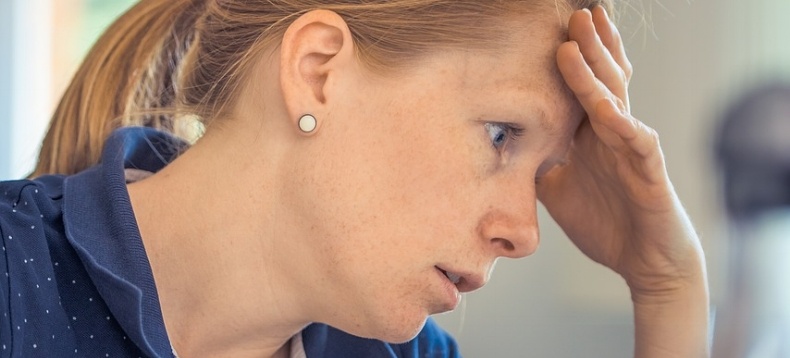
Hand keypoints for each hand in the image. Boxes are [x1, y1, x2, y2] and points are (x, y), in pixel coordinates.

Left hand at [537, 6, 704, 296]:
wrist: (645, 262)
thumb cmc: (605, 221)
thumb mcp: (556, 189)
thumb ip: (536, 163)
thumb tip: (500, 148)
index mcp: (592, 134)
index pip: (582, 86)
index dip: (572, 56)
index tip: (553, 26)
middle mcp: (614, 133)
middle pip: (601, 80)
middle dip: (586, 45)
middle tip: (573, 12)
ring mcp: (633, 149)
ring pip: (615, 101)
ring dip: (596, 71)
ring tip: (578, 41)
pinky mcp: (650, 173)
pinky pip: (637, 143)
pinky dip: (622, 125)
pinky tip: (607, 108)